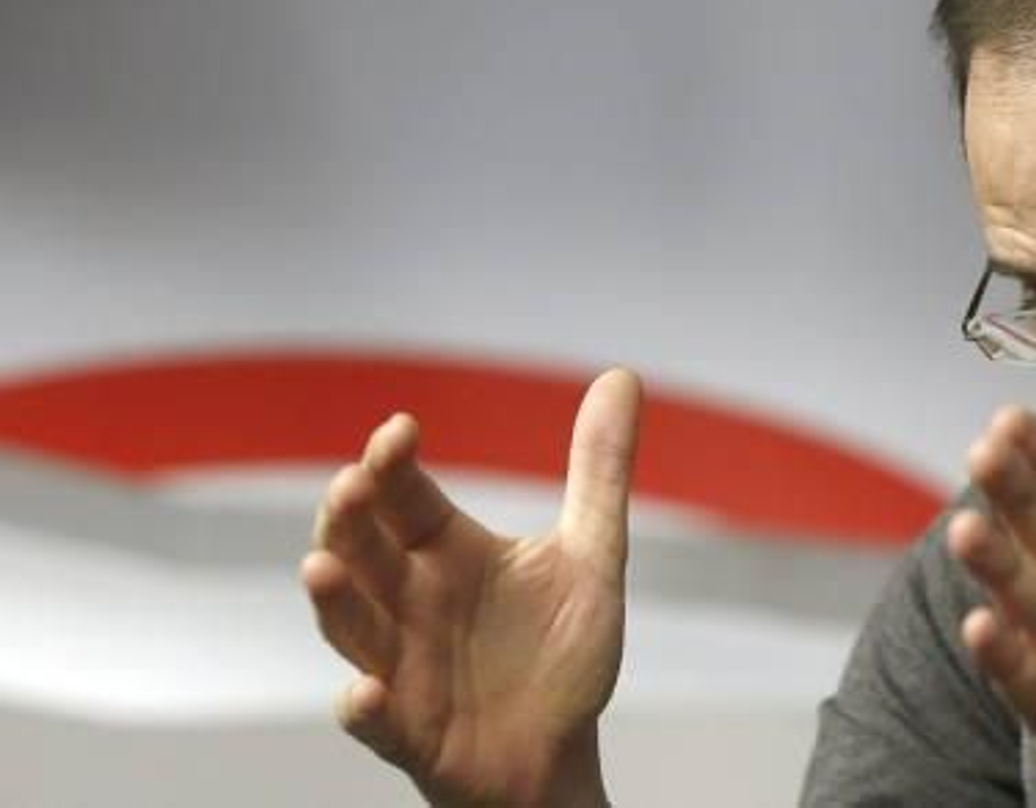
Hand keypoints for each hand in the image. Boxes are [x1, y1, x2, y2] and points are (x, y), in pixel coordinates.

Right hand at [302, 368, 642, 807]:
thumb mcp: (592, 556)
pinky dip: (365, 708)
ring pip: (351, 627)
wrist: (562, 753)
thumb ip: (599, 471)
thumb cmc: (561, 653)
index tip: (402, 430)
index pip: (404, 495)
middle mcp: (410, 600)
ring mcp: (401, 665)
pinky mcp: (409, 731)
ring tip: (320, 570)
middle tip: (352, 485)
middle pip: (361, 550)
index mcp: (445, 550)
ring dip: (334, 601)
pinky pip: (375, 721)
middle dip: (349, 519)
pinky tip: (367, 692)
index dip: (393, 463)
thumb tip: (621, 376)